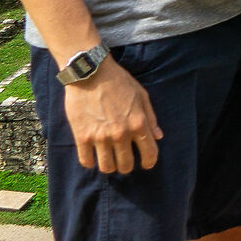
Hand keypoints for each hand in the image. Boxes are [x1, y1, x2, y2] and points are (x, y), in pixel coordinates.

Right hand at [61, 56, 160, 173]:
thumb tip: (158, 137)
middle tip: (124, 160)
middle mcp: (121, 134)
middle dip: (127, 165)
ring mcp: (100, 137)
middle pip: (126, 165)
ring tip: (109, 159)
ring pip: (107, 167)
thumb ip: (151, 118)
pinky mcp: (82, 137)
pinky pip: (86, 161)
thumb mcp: (142, 96)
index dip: (149, 162)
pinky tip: (92, 155)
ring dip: (109, 166)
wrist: (91, 73)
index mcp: (138, 123)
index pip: (149, 154)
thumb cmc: (119, 82)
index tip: (146, 164)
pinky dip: (90, 162)